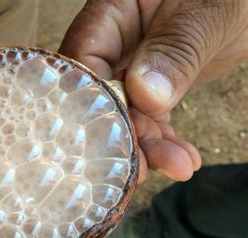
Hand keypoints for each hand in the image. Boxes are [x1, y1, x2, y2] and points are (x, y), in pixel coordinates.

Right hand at [60, 0, 247, 181]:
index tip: (118, 139)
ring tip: (178, 167)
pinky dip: (166, 141)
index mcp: (112, 15)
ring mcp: (134, 65)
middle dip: (124, 135)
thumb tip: (145, 96)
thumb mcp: (206, 14)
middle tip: (144, 169)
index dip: (95, 103)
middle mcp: (115, 43)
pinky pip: (151, 116)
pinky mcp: (155, 84)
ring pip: (128, 113)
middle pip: (102, 96)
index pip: (85, 62)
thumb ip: (175, 50)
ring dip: (150, 146)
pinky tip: (183, 159)